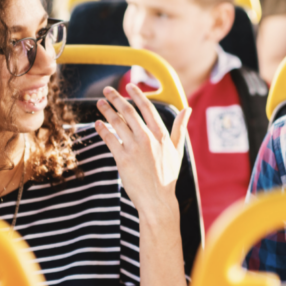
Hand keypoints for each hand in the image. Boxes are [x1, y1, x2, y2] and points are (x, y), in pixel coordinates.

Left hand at [94, 85, 190, 225]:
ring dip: (107, 110)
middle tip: (107, 91)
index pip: (147, 108)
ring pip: (117, 123)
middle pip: (129, 112)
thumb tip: (187, 110)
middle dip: (116, 98)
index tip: (129, 86)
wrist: (157, 200)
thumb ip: (180, 128)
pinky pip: (110, 139)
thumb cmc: (168, 176)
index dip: (137, 94)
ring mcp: (135, 148)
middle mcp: (148, 138)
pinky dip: (102, 129)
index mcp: (161, 135)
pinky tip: (97, 123)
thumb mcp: (177, 150)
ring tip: (99, 103)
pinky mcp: (122, 158)